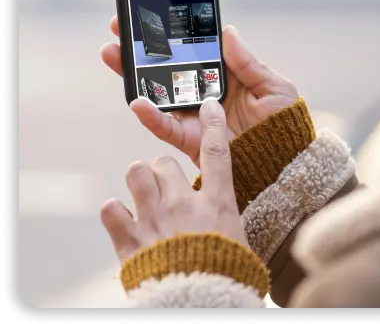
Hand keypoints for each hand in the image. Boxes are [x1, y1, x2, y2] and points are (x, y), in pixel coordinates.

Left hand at [100, 97, 246, 263]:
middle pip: (165, 161)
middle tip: (165, 187)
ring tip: (142, 196)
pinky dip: (115, 212)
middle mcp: (183, 204)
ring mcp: (153, 219)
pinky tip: (122, 220)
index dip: (213, 124)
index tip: (209, 106)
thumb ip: (226, 220)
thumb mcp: (236, 242)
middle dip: (163, 171)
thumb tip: (224, 214)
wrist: (195, 305)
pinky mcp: (129, 239)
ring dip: (138, 181)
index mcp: (216, 204)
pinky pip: (111, 208)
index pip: (216, 152)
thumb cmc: (223, 276)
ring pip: (136, 172)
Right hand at [101, 17, 297, 165]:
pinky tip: (136, 100)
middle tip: (120, 28)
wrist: (285, 161)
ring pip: (157, 93)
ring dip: (133, 75)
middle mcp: (203, 93)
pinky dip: (150, 115)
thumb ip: (247, 62)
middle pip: (166, 68)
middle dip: (141, 49)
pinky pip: (166, 126)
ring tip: (114, 54)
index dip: (172, 34)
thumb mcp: (272, 86)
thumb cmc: (284, 122)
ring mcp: (194, 115)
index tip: (152, 15)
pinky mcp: (190, 138)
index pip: (192, 51)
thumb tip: (227, 30)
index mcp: (223, 76)